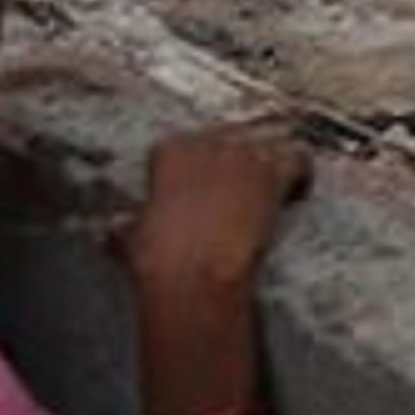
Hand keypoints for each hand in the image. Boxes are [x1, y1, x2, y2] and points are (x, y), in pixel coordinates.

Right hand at [121, 122, 312, 298]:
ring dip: (269, 164)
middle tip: (237, 195)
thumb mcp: (128, 239)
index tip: (199, 192)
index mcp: (169, 150)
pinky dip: (301, 173)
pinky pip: (299, 158)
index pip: (187, 145)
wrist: (192, 274)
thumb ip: (124, 228)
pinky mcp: (274, 174)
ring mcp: (245, 154)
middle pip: (231, 140)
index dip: (197, 170)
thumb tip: (113, 232)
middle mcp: (208, 142)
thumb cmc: (157, 259)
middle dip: (233, 165)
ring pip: (269, 144)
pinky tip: (297, 192)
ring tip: (270, 190)